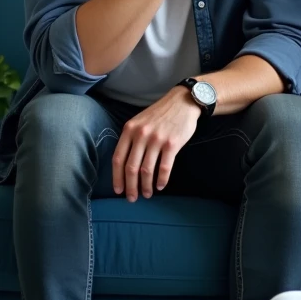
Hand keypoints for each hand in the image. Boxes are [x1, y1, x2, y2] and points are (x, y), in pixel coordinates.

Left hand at [112, 86, 200, 201]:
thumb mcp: (140, 121)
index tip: (118, 190)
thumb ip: (131, 138)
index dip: (117, 177)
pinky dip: (162, 180)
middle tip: (132, 198)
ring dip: (146, 186)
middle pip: (131, 168)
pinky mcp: (172, 144)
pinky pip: (164, 168)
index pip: (118, 158)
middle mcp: (141, 135)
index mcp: (129, 129)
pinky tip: (161, 186)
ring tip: (147, 194)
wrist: (183, 101)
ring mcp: (157, 139)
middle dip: (130, 186)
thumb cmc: (160, 113)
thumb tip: (125, 164)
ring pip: (147, 170)